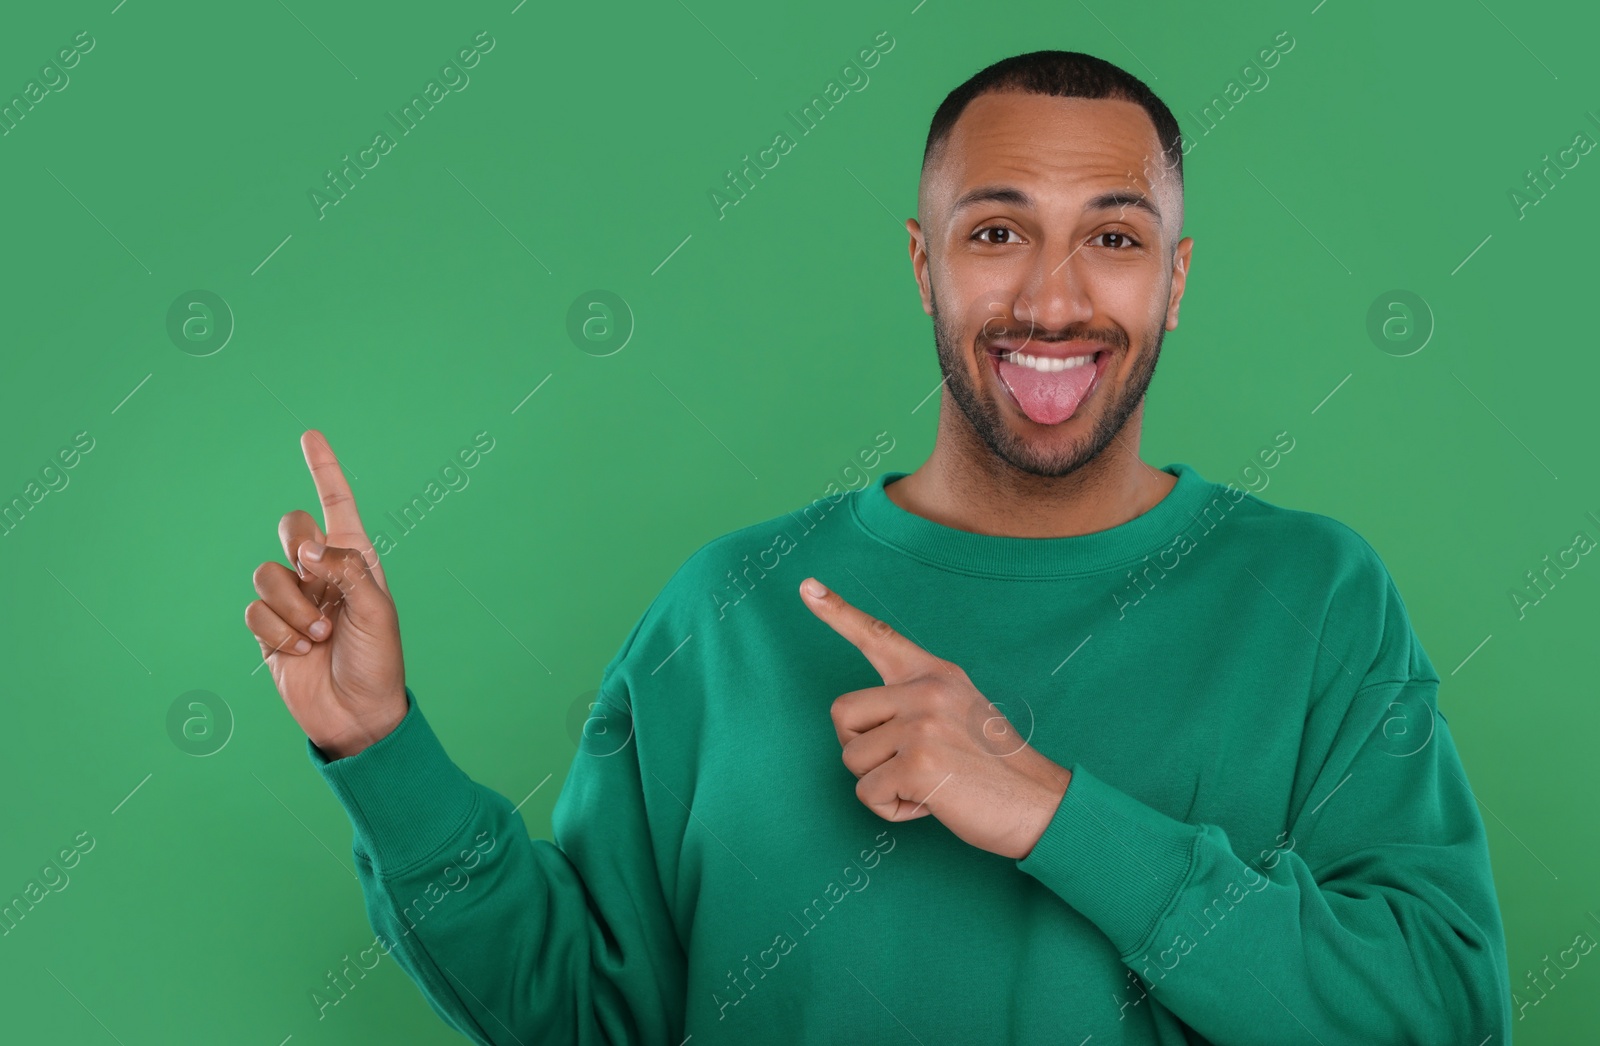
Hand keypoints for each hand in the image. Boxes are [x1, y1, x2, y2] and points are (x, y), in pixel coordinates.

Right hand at [244, 430, 407, 759]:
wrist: (358, 714)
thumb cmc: (379, 661)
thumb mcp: (376, 610)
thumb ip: (344, 569)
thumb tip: (304, 548)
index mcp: (355, 559)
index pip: (337, 504)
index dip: (323, 469)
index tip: (309, 435)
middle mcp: (320, 572)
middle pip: (290, 526)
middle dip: (299, 546)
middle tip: (318, 576)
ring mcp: (292, 599)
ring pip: (266, 572)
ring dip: (293, 606)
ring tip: (320, 634)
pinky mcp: (269, 629)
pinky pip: (256, 609)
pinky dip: (278, 631)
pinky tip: (300, 650)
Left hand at [799, 577, 1071, 860]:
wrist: (1041, 805)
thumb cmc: (994, 768)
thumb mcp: (959, 712)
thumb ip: (915, 703)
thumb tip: (864, 727)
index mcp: (935, 673)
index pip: (878, 635)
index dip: (837, 612)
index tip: (807, 587)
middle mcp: (926, 689)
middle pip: (842, 714)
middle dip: (861, 749)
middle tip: (904, 765)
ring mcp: (921, 724)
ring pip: (852, 759)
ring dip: (881, 785)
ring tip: (928, 785)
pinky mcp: (917, 762)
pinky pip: (867, 793)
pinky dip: (892, 809)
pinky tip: (930, 804)